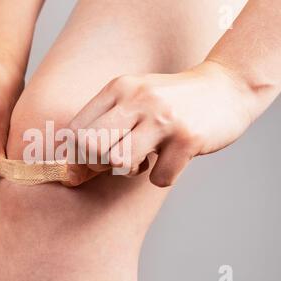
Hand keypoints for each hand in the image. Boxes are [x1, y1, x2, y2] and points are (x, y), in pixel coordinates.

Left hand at [68, 61, 255, 186]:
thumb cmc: (169, 103)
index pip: (76, 130)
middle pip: (91, 147)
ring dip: (131, 170)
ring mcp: (162, 118)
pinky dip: (163, 176)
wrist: (224, 89)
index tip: (87, 165)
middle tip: (117, 159)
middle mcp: (137, 99)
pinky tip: (172, 159)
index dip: (75, 156)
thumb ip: (102, 128)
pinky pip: (158, 178)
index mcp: (118, 88)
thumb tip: (69, 173)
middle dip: (98, 164)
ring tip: (146, 157)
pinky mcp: (187, 138)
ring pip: (120, 163)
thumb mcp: (133, 101)